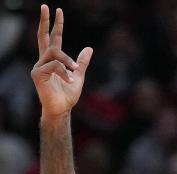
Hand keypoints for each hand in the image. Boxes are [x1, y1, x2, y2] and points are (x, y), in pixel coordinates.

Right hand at [31, 5, 92, 119]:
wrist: (62, 109)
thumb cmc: (68, 95)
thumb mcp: (79, 76)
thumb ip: (82, 62)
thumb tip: (88, 48)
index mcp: (53, 60)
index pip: (53, 38)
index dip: (55, 25)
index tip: (58, 11)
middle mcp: (43, 61)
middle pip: (43, 37)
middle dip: (46, 21)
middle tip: (46, 6)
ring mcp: (38, 66)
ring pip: (54, 53)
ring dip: (68, 61)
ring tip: (75, 71)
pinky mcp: (37, 74)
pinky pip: (54, 65)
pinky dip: (64, 71)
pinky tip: (69, 80)